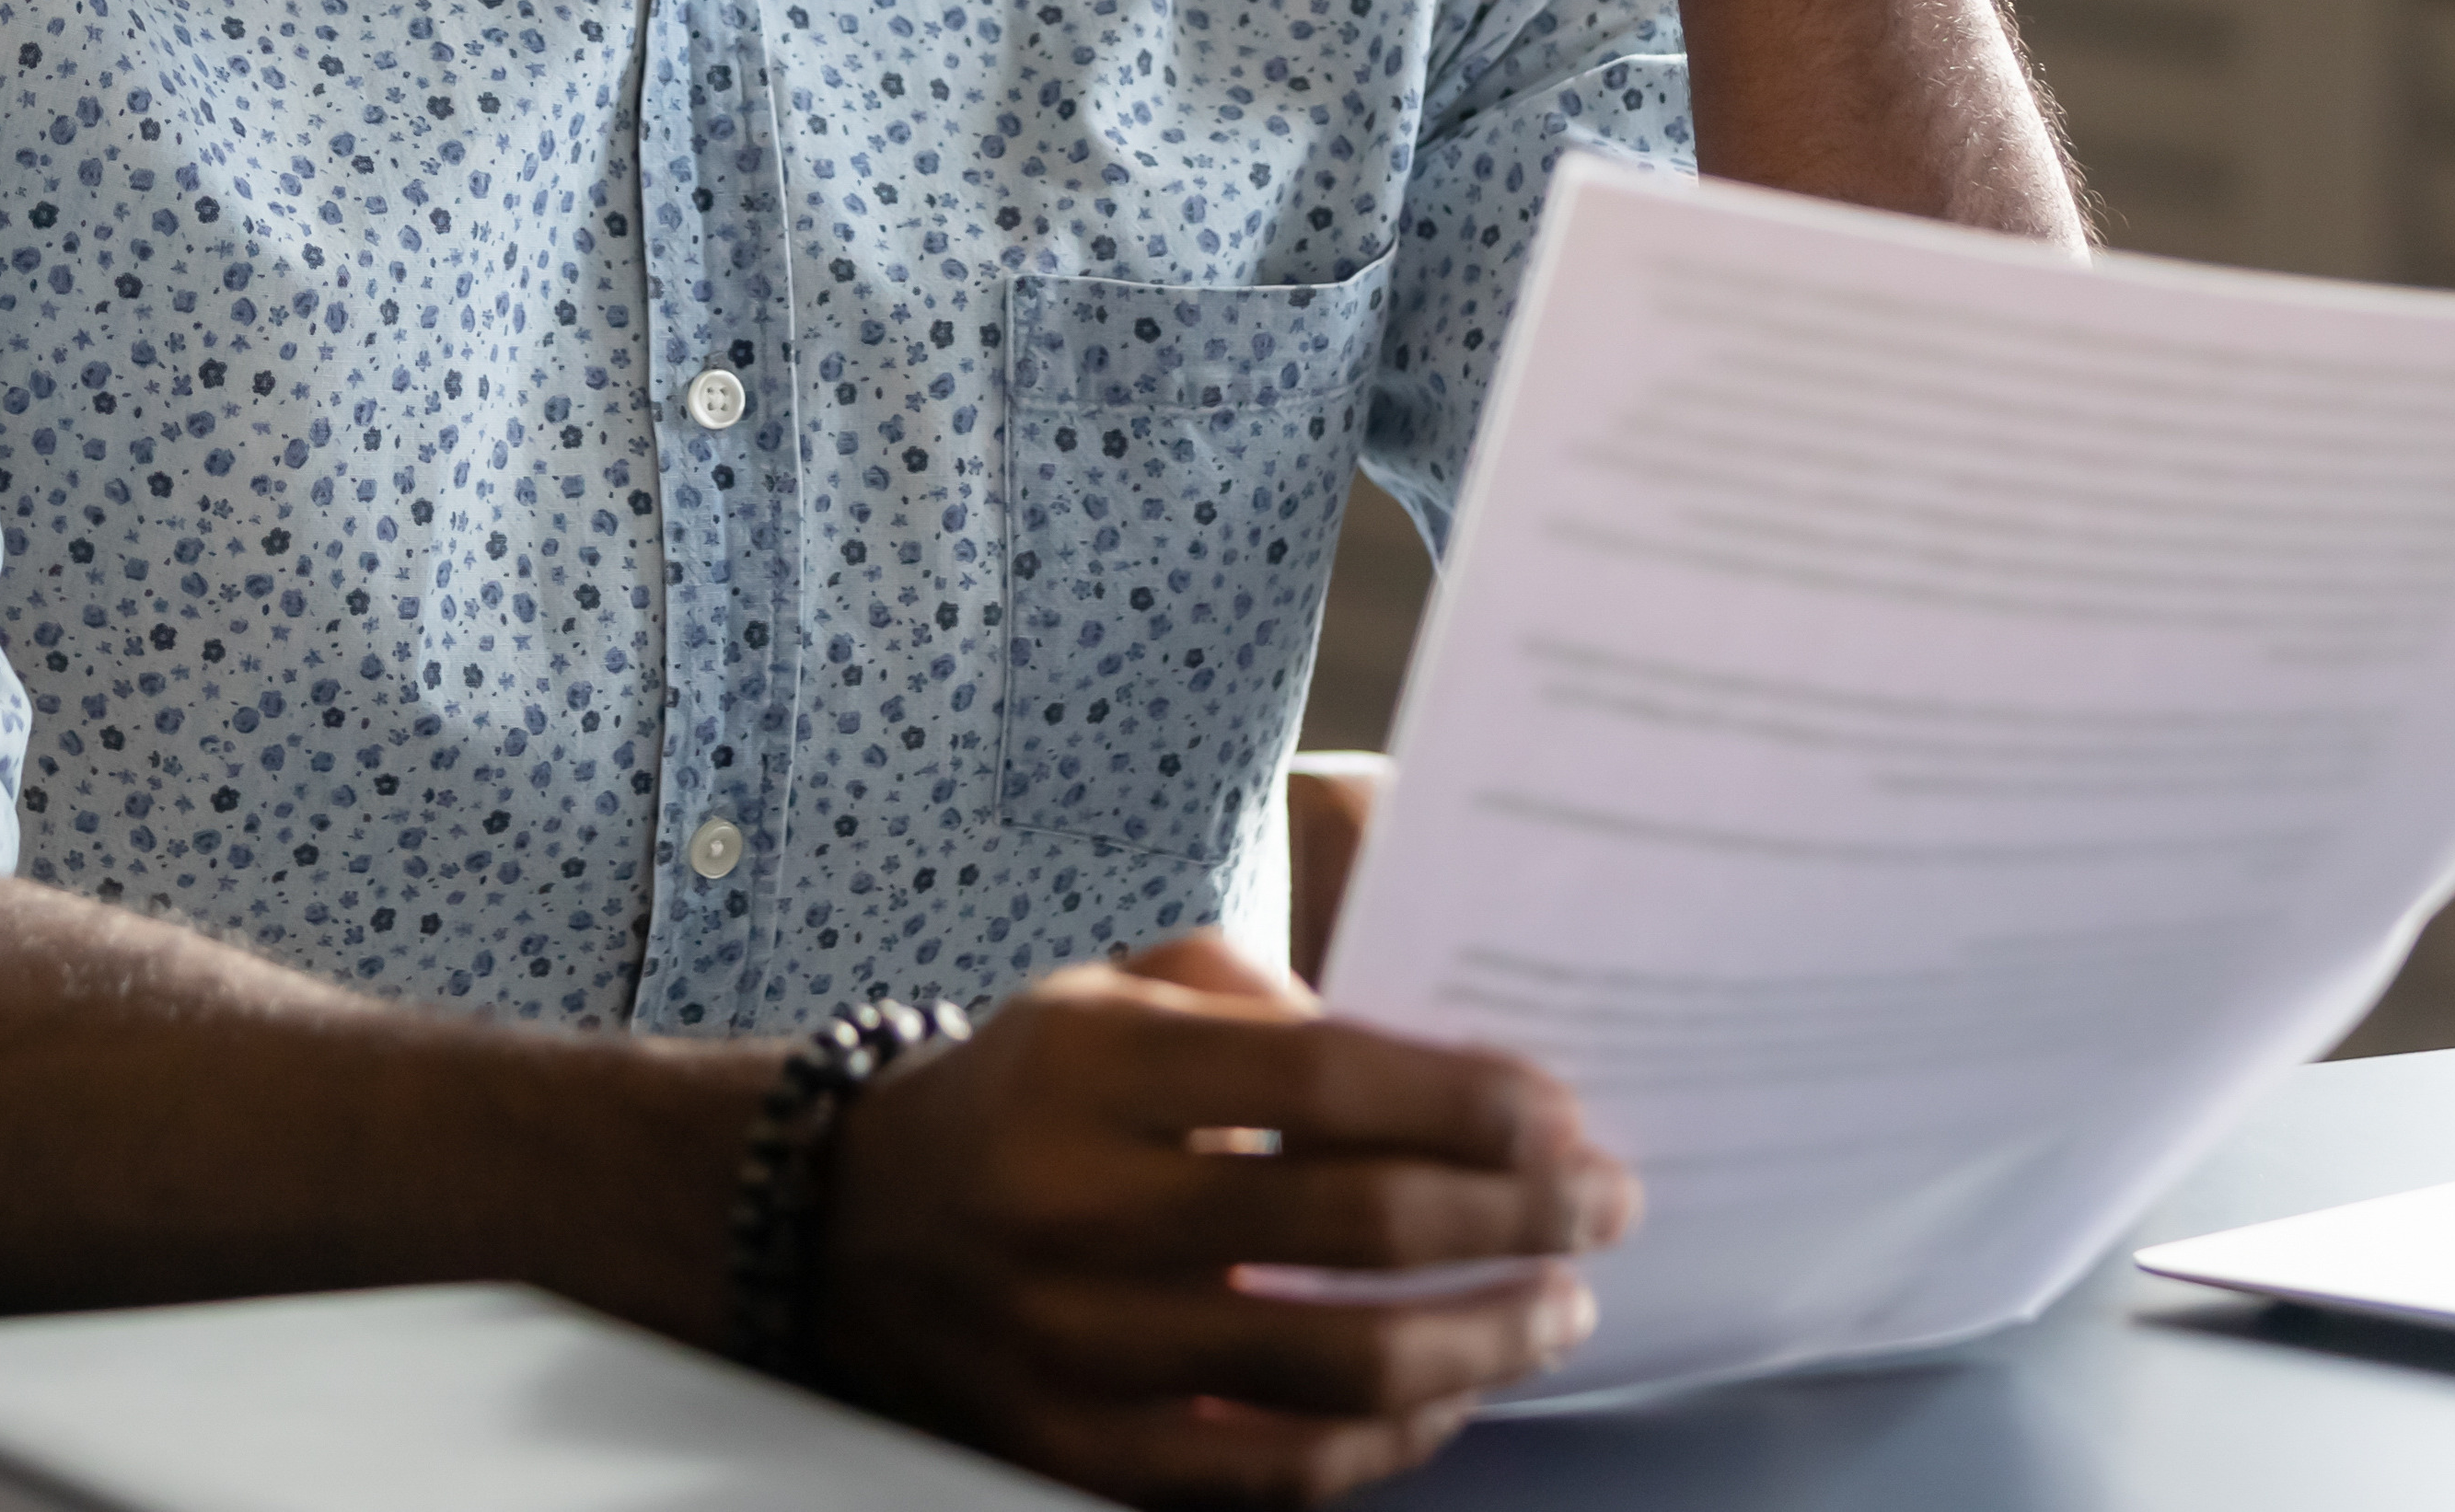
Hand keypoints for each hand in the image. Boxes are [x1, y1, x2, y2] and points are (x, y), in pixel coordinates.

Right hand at [815, 928, 1637, 1504]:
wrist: (850, 1225)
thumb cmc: (1028, 1090)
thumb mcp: (1117, 989)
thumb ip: (1263, 1001)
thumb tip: (1430, 1076)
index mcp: (1096, 1070)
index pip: (1323, 1081)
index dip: (1464, 1101)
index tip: (1561, 1112)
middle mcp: (1081, 1209)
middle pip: (1347, 1223)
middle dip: (1511, 1214)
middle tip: (1604, 1204)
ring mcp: (1079, 1348)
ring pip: (1330, 1366)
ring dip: (1480, 1336)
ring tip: (1560, 1307)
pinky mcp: (1079, 1451)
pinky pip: (1269, 1469)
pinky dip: (1384, 1440)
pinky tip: (1451, 1394)